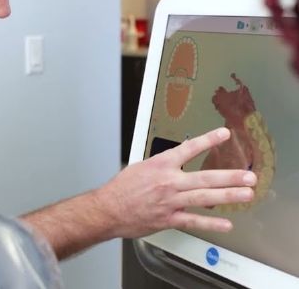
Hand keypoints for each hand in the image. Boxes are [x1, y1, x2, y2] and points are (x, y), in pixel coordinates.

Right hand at [98, 127, 256, 238]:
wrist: (109, 208)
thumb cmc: (122, 188)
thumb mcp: (141, 167)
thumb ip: (162, 165)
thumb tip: (176, 160)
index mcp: (160, 164)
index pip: (188, 148)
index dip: (207, 140)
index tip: (224, 134)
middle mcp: (168, 182)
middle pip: (204, 177)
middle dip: (229, 176)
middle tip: (248, 176)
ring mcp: (170, 201)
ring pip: (203, 198)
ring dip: (227, 196)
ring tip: (246, 194)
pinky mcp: (168, 219)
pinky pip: (193, 221)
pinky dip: (211, 223)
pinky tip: (226, 223)